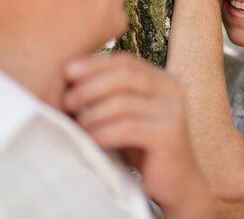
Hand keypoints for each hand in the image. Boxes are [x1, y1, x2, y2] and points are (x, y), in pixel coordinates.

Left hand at [63, 53, 213, 218]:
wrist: (176, 182)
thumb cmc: (144, 148)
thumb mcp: (128, 114)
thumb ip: (112, 94)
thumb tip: (70, 76)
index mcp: (162, 80)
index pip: (125, 61)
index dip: (95, 64)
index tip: (67, 72)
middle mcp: (172, 89)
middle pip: (125, 74)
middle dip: (90, 86)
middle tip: (68, 101)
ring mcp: (173, 110)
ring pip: (123, 102)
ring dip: (93, 113)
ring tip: (77, 125)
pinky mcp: (169, 134)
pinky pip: (127, 128)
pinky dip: (103, 132)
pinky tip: (90, 140)